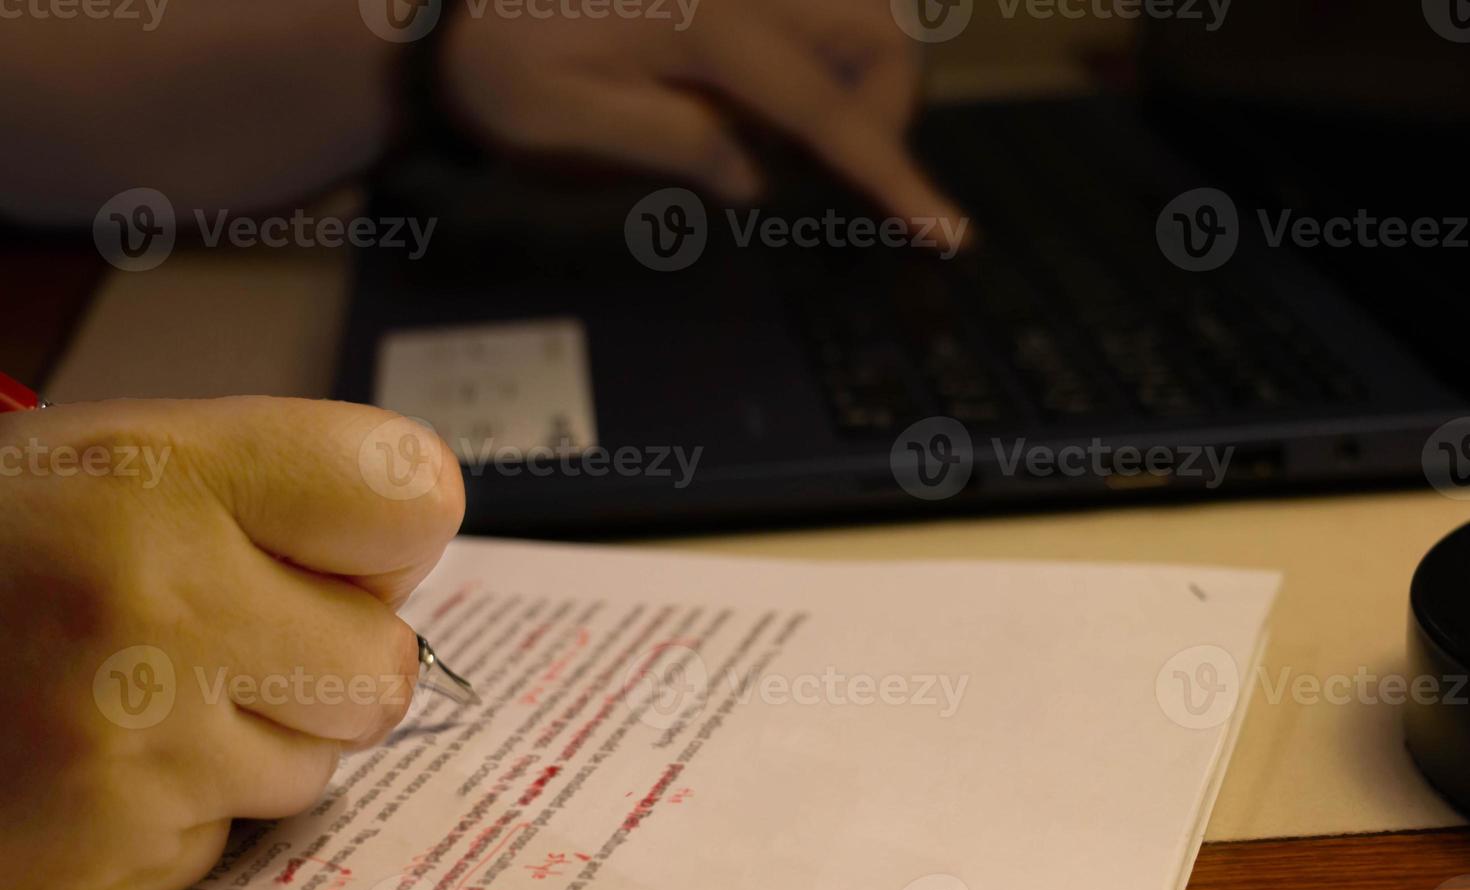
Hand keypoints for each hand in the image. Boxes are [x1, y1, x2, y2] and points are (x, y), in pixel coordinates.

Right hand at [0, 397, 463, 889]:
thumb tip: (408, 552)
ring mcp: (133, 737)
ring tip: (134, 694)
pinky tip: (99, 761)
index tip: (335, 546)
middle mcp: (153, 597)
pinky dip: (185, 808)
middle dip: (324, 660)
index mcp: (163, 470)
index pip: (412, 495)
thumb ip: (273, 492)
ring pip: (323, 762)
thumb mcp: (115, 463)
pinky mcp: (109, 844)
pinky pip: (236, 833)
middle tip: (221, 635)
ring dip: (255, 742)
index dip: (383, 535)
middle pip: (389, 661)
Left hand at [441, 0, 965, 245]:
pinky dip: (811, 53)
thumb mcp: (562, 122)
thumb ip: (670, 144)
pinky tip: (754, 95)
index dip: (889, 173)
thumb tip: (759, 179)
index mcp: (702, 26)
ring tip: (783, 134)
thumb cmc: (490, 58)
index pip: (822, 108)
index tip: (947, 231)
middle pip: (872, 27)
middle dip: (881, 105)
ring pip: (850, 7)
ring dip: (850, 75)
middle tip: (824, 165)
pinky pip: (807, 7)